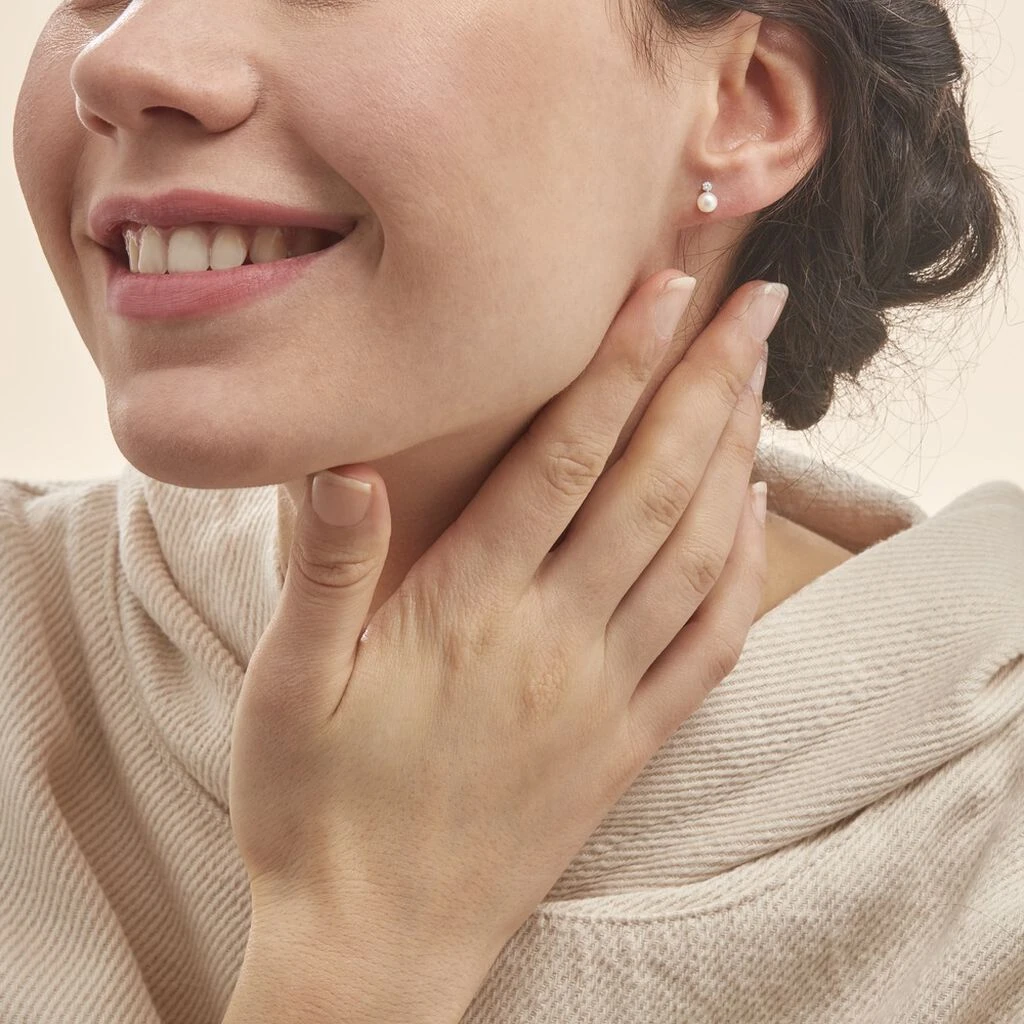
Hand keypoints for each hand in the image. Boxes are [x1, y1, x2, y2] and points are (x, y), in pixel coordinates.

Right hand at [228, 271, 780, 1010]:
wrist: (376, 944)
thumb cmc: (315, 810)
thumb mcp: (283, 686)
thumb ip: (325, 570)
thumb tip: (351, 460)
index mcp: (468, 609)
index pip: (563, 458)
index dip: (618, 364)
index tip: (667, 288)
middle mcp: (553, 638)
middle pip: (651, 485)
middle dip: (708, 382)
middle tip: (756, 303)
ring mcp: (602, 693)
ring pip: (694, 553)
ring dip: (736, 459)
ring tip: (762, 385)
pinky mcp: (626, 743)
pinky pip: (708, 645)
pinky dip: (742, 572)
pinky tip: (753, 518)